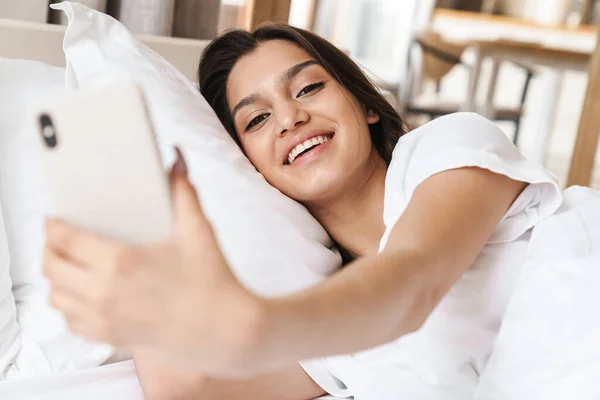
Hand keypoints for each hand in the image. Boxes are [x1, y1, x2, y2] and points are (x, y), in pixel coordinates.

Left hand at [44, 149, 263, 374]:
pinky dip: (69, 306)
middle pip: (52, 268)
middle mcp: (106, 293)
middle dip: (49, 249)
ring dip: (56, 279)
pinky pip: (72, 323)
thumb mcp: (198, 230)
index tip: (54, 218)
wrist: (225, 329)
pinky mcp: (113, 338)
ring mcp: (107, 319)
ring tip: (68, 265)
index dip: (52, 226)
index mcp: (122, 262)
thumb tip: (177, 159)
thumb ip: (183, 191)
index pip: (65, 240)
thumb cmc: (213, 280)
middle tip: (58, 239)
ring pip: (57, 297)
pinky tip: (82, 295)